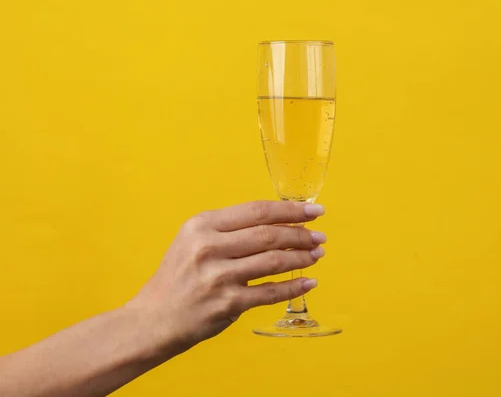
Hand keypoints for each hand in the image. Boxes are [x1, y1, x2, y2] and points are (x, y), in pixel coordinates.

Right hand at [126, 201, 326, 352]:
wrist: (153, 318)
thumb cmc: (179, 277)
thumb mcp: (193, 240)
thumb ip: (229, 229)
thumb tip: (279, 222)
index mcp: (202, 225)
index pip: (256, 211)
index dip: (290, 209)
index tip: (313, 210)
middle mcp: (208, 247)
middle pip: (268, 234)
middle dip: (301, 234)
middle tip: (320, 236)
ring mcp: (218, 276)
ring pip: (273, 261)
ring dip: (302, 257)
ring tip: (317, 254)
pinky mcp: (227, 303)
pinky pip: (270, 292)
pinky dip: (294, 287)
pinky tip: (309, 281)